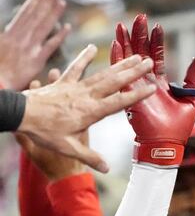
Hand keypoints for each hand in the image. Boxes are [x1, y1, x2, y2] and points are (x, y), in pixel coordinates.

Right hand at [0, 0, 70, 89]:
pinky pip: (49, 47)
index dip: (34, 2)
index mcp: (8, 36)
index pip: (24, 15)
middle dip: (44, 2)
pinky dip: (58, 37)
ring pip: (42, 27)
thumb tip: (11, 27)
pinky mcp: (35, 61)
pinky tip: (68, 28)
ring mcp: (28, 49)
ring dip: (52, 13)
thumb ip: (7, 38)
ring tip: (62, 1)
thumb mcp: (0, 49)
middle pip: (34, 17)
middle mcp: (18, 39)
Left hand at [17, 45, 154, 172]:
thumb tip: (107, 169)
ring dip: (118, 64)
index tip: (152, 88)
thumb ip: (89, 157)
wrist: (21, 115)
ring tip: (133, 56)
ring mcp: (75, 87)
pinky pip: (75, 68)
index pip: (119, 103)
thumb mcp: (68, 148)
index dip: (137, 95)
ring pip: (101, 74)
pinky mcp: (63, 82)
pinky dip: (84, 57)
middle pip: (114, 83)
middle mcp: (86, 97)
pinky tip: (93, 47)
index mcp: (91, 112)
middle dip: (133, 72)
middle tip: (149, 63)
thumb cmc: (44, 132)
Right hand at [111, 14, 194, 166]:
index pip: (157, 56)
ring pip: (128, 60)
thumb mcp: (191, 99)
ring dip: (126, 42)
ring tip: (123, 25)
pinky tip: (115, 43)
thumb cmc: (179, 126)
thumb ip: (192, 80)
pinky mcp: (128, 93)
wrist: (167, 143)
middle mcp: (145, 82)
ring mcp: (135, 86)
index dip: (156, 41)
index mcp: (159, 82)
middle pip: (140, 53)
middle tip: (139, 17)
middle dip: (139, 35)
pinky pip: (119, 74)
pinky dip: (117, 58)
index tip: (157, 25)